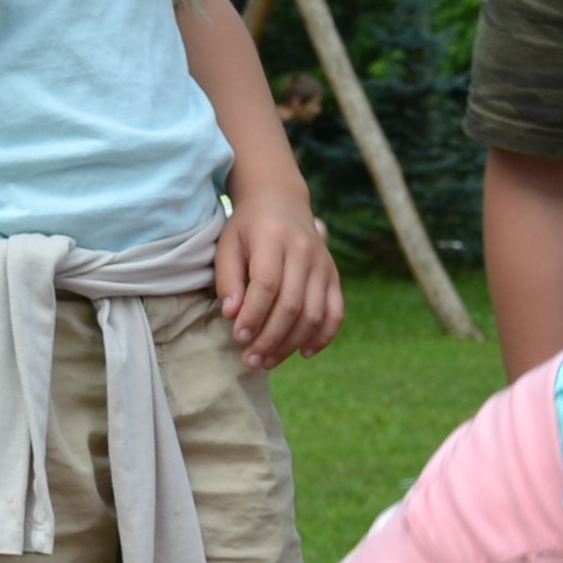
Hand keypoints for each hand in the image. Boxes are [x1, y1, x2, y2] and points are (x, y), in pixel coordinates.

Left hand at [214, 189, 343, 370]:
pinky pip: (335, 313)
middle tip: (251, 360)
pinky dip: (323, 337)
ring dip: (291, 344)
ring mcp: (324, 265)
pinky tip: (303, 353)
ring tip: (268, 361)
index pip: (267, 285)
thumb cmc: (247, 228)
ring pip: (313, 314)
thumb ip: (227, 279)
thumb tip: (232, 316)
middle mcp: (304, 251)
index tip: (238, 337)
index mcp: (274, 238)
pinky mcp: (334, 277)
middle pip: (292, 305)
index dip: (254, 315)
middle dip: (270, 338)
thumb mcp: (228, 245)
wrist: (281, 201)